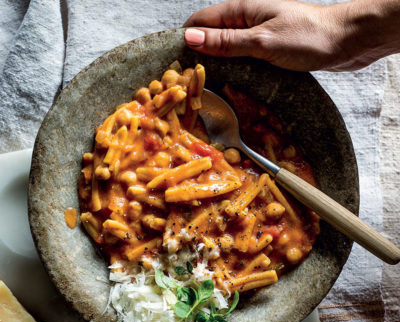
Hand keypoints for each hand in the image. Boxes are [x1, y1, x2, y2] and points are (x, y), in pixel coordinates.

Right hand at [183, 0, 399, 71]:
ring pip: (225, 51)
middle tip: (189, 85)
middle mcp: (245, 23)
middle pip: (210, 38)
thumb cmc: (307, 37)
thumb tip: (190, 38)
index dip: (185, 41)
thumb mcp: (262, 41)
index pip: (200, 23)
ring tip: (205, 90)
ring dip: (215, 67)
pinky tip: (229, 87)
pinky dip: (233, 72)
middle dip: (198, 58)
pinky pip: (242, 61)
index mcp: (240, 12)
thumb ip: (226, 42)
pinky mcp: (267, 52)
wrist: (345, 42)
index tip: (176, 66)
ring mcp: (256, 37)